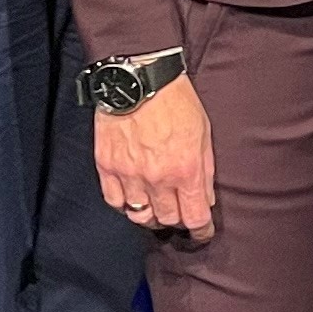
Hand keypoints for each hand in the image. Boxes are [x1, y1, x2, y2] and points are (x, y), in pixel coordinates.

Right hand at [97, 73, 216, 242]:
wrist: (140, 78)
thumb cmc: (176, 101)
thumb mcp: (203, 134)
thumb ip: (205, 171)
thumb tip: (205, 200)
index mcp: (186, 170)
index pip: (195, 218)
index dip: (201, 231)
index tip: (202, 233)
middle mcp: (157, 178)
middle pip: (168, 220)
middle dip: (177, 222)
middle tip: (179, 216)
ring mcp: (129, 174)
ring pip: (139, 216)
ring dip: (150, 216)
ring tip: (156, 209)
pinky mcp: (107, 166)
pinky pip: (115, 201)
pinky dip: (125, 205)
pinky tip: (133, 198)